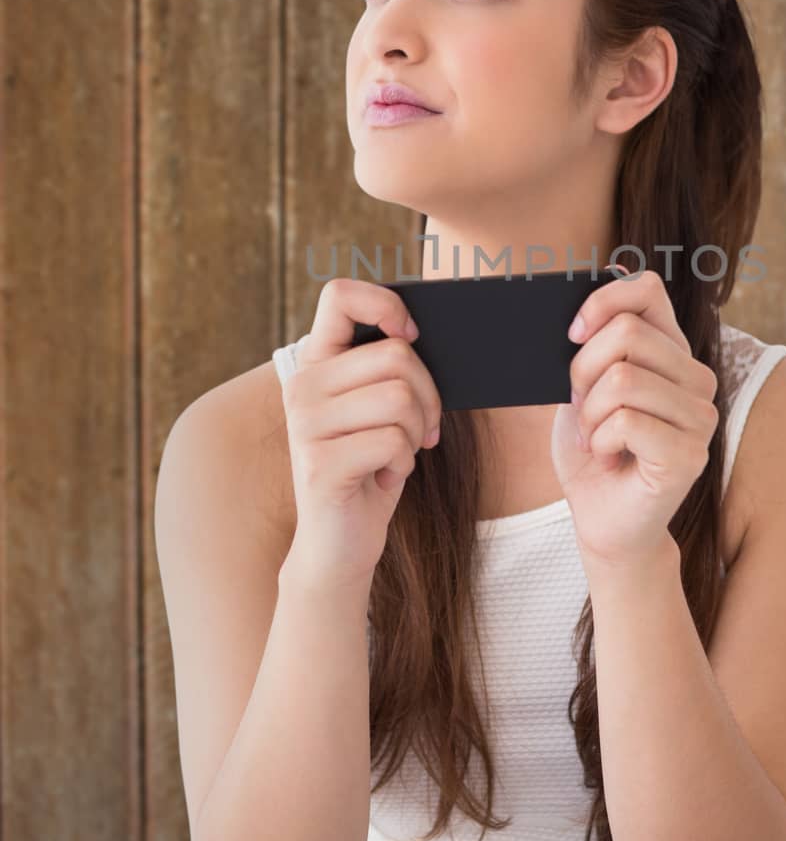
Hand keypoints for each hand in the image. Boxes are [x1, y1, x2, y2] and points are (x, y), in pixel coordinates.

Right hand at [280, 278, 442, 592]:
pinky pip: (394, 442)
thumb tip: (421, 333)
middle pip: (397, 355)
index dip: (386, 304)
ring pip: (401, 398)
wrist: (337, 545)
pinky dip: (403, 465)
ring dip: (415, 434)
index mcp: (315, 363)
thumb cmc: (370, 468)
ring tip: (394, 456)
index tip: (410, 336)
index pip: (341, 295)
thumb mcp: (377, 409)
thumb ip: (388, 369)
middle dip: (428, 396)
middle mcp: (301, 386)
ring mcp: (305, 424)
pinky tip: (380, 479)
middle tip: (419, 430)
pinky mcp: (319, 463)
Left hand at [550, 266, 718, 567]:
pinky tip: (607, 457)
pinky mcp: (689, 455)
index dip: (601, 302)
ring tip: (595, 436)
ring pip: (622, 377)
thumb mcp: (583, 387)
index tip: (572, 334)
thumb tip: (590, 302)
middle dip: (582, 372)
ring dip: (588, 413)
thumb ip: (594, 345)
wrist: (603, 519)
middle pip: (626, 333)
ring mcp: (700, 417)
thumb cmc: (593, 451)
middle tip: (582, 410)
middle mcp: (697, 379)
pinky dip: (598, 441)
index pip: (646, 290)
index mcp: (673, 353)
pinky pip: (625, 421)